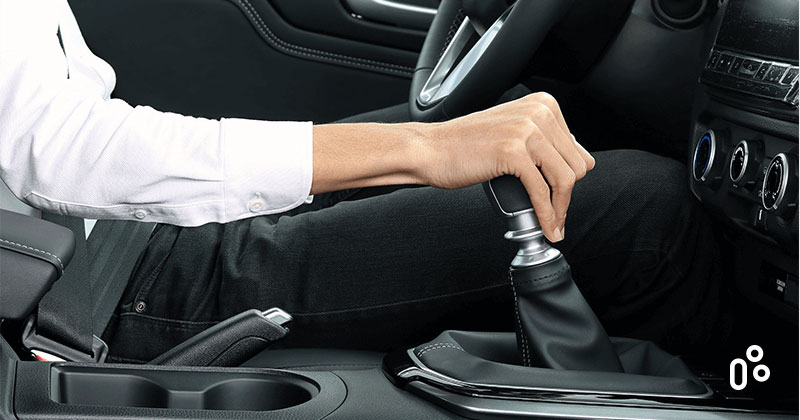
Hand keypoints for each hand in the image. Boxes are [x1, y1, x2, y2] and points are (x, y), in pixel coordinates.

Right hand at [419, 92, 594, 241]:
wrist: (429, 149)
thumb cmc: (463, 146)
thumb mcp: (512, 132)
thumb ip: (543, 142)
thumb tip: (576, 165)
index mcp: (543, 104)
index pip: (578, 151)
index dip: (567, 179)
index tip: (556, 198)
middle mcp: (538, 112)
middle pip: (577, 166)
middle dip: (565, 196)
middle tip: (552, 215)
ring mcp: (526, 130)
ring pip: (565, 179)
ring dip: (560, 209)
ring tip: (553, 225)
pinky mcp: (513, 151)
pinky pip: (542, 190)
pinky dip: (546, 214)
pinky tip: (545, 226)